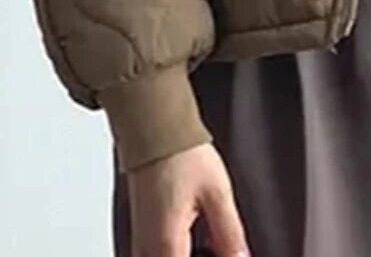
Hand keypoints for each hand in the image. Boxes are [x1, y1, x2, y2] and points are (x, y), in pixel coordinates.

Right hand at [127, 143, 249, 256]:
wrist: (152, 127)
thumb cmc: (180, 153)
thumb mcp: (217, 192)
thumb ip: (230, 232)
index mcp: (167, 244)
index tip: (226, 253)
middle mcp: (147, 248)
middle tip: (218, 247)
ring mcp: (140, 240)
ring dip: (183, 254)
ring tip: (209, 245)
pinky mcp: (139, 230)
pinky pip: (151, 254)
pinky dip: (174, 251)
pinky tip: (191, 243)